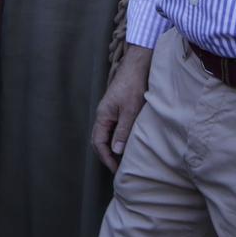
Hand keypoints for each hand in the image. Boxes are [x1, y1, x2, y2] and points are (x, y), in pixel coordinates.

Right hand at [92, 43, 152, 171]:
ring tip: (124, 159)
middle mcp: (103, 115)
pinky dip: (118, 138)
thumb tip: (117, 150)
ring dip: (113, 147)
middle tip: (119, 169)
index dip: (106, 158)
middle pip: (99, 140)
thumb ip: (123, 130)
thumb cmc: (133, 86)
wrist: (137, 66)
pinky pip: (114, 128)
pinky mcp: (118, 108)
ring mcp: (110, 111)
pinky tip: (128, 142)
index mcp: (102, 116)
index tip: (117, 170)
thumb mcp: (131, 110)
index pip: (98, 143)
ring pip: (107, 134)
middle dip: (107, 156)